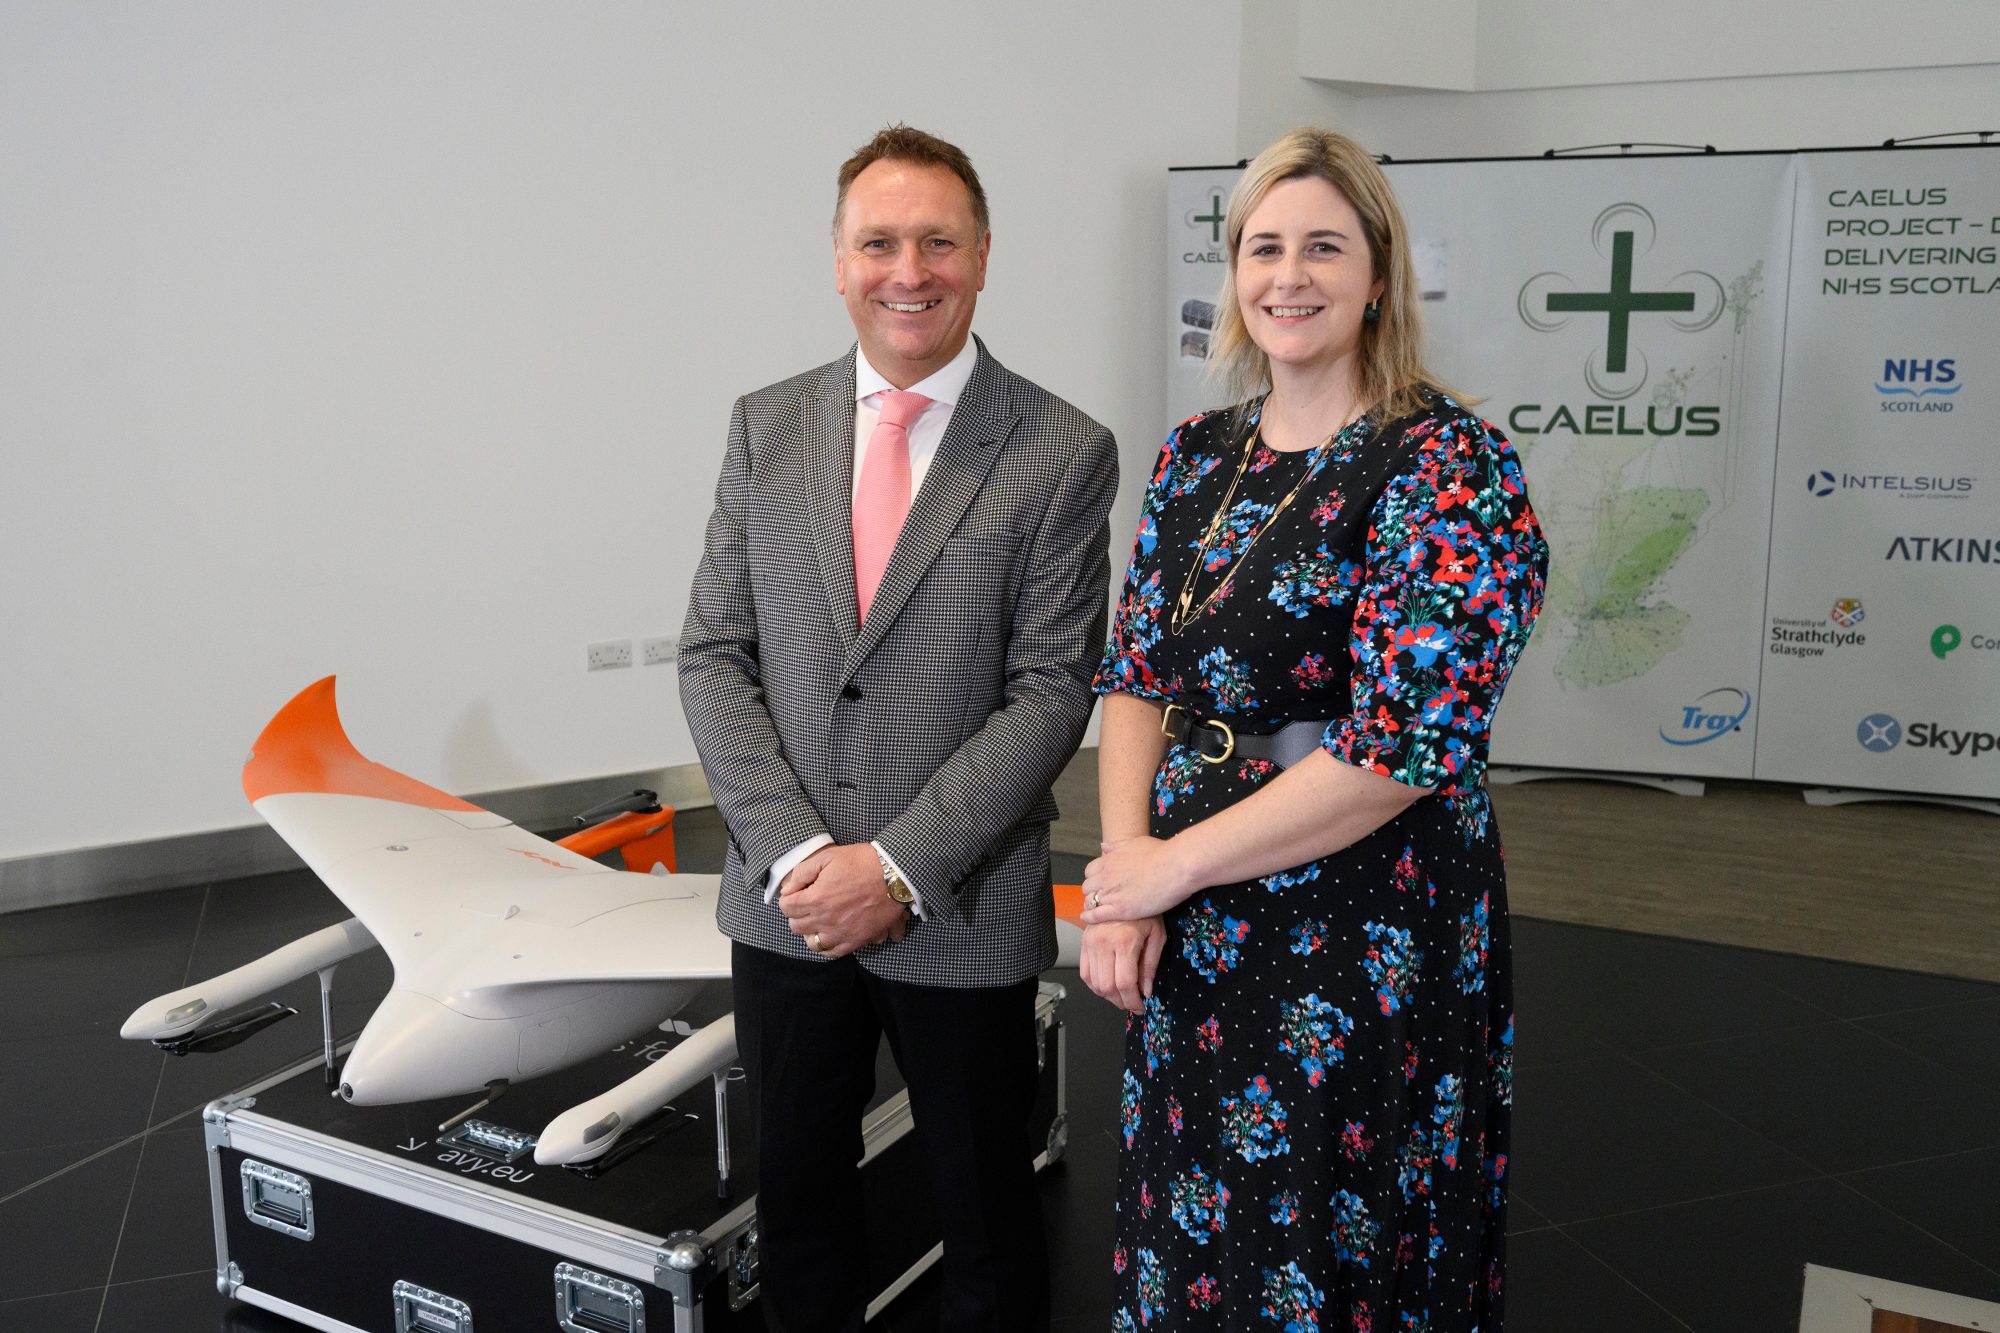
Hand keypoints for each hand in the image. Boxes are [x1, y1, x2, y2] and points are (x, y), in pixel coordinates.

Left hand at [779, 843, 909, 957]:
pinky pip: (833, 952)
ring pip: (812, 943)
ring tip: (817, 921)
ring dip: (810, 932)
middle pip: (796, 926)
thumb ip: (802, 873)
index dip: (788, 899)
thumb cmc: (862, 862)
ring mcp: (841, 932)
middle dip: (796, 914)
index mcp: (816, 898)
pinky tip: (829, 935)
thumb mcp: (828, 857)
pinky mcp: (856, 940)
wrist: (894, 874)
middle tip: (806, 905)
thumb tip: (787, 890)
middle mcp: (825, 919)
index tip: (796, 893)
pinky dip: (827, 946)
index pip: (786, 907)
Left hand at [1079, 835, 1195, 923]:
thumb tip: (1103, 846)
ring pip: (1090, 901)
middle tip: (1102, 897)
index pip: (1090, 871)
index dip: (1095, 878)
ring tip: (1098, 909)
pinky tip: (1088, 919)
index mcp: (1109, 860)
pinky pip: (1096, 915)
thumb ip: (1117, 846)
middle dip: (1093, 892)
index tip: (1101, 883)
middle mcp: (1106, 876)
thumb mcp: (1135, 843)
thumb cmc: (1161, 852)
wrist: (1175, 866)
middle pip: (1088, 887)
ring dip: (1092, 905)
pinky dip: (1090, 917)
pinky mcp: (1120, 910)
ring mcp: (1112, 893)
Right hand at [1079, 917, 1166, 1013]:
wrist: (1124, 890)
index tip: (1140, 1007)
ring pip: (1094, 983)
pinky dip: (1095, 985)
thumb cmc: (1145, 911)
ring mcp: (1090, 943)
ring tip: (1122, 995)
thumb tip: (1145, 992)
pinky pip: (1085, 973)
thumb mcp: (1157, 936)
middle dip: (1121, 1002)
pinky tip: (1108, 985)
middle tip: (1132, 1004)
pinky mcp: (1083, 943)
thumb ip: (1150, 966)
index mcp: (1124, 942)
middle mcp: (1103, 944)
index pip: (1124, 983)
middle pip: (1107, 987)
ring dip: (1108, 996)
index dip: (1132, 1001)